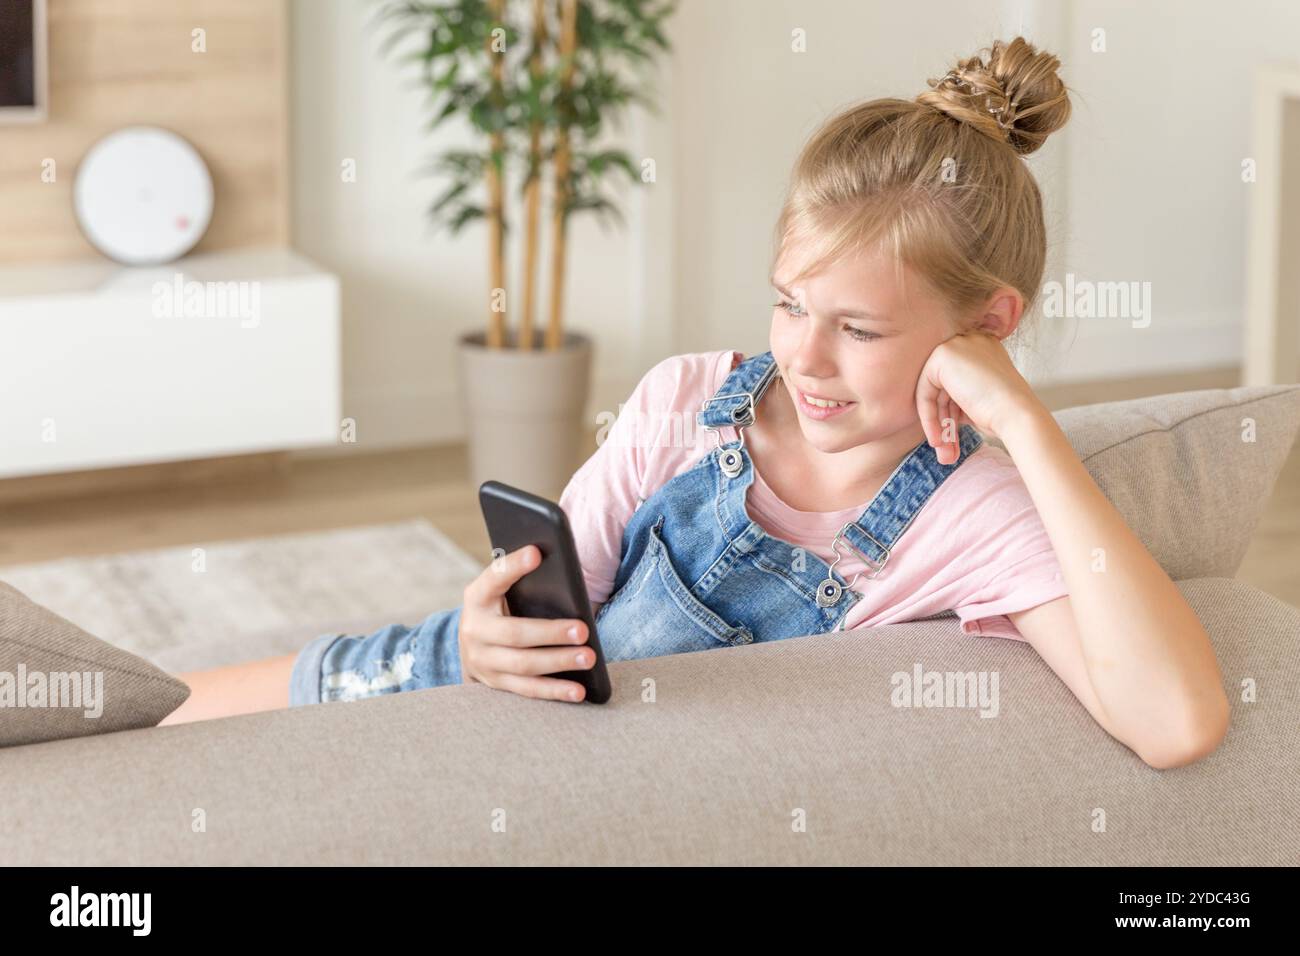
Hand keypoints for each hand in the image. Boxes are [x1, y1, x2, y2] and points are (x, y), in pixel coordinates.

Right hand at [458, 544, 593, 701]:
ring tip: (589, 658)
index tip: (536, 552)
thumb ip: (523, 581)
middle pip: (515, 633)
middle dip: (551, 633)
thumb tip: (562, 573)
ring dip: (559, 662)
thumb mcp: (502, 591)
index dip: (513, 566)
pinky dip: (554, 691)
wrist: (473, 644)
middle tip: (583, 630)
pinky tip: (578, 691)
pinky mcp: (494, 683)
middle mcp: (474, 629)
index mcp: (477, 597)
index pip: (494, 578)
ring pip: (524, 665)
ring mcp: (482, 660)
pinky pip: (528, 689)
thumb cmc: (501, 606)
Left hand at [914, 329, 1042, 463]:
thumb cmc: (1005, 414)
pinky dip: (928, 417)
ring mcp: (957, 345)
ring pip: (933, 392)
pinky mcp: (943, 356)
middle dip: (943, 421)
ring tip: (945, 454)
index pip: (956, 383)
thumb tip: (937, 412)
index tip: (953, 438)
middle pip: (943, 388)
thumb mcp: (979, 400)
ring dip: (937, 425)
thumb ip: (959, 397)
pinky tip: (938, 439)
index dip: (952, 413)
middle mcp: (971, 343)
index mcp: (984, 350)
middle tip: (946, 450)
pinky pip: (925, 391)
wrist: (1017, 414)